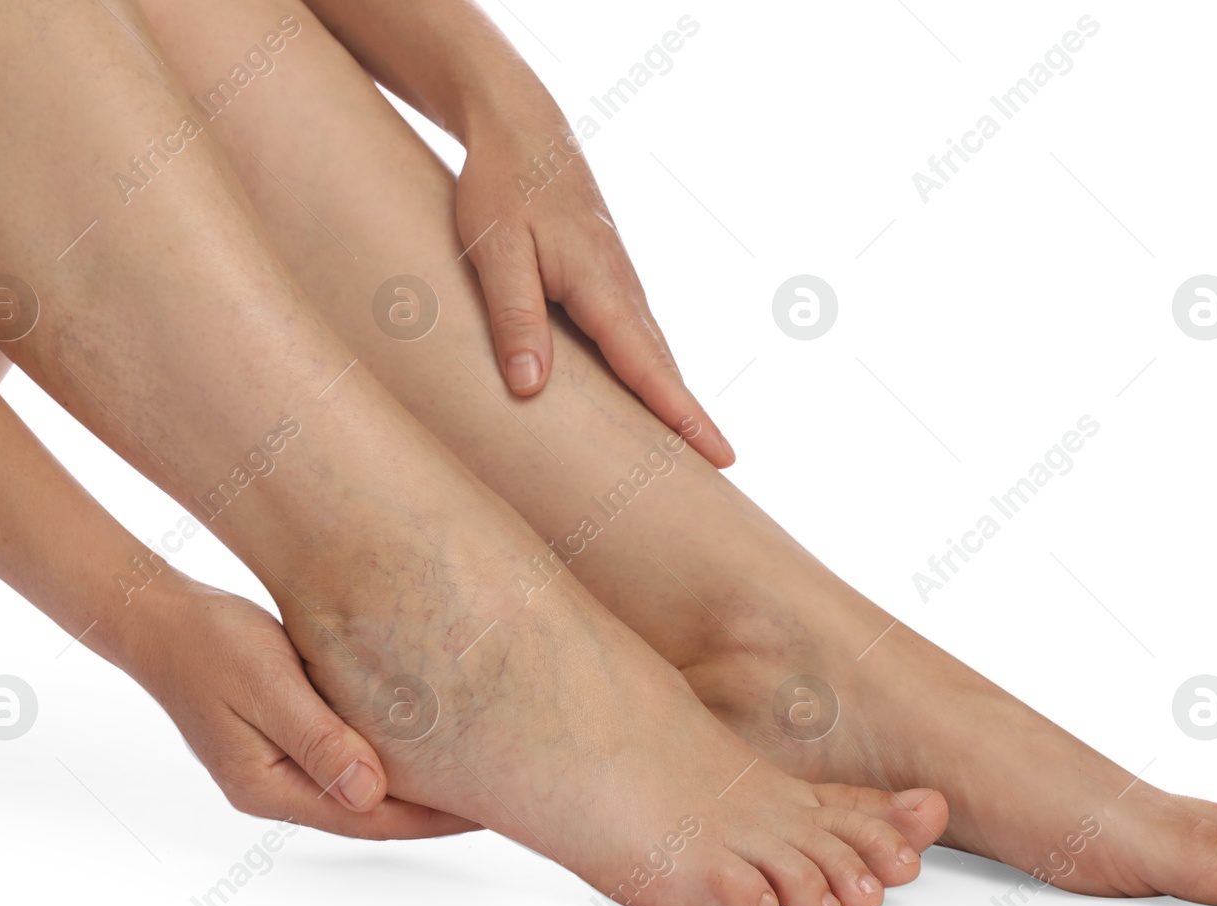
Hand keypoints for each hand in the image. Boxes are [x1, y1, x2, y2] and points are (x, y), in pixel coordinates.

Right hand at [122, 577, 479, 838]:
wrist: (160, 619)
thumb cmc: (211, 644)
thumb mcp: (267, 686)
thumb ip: (318, 740)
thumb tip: (370, 793)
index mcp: (267, 785)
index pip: (367, 818)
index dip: (431, 818)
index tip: (487, 810)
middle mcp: (274, 787)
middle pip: (369, 814)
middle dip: (434, 811)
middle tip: (502, 800)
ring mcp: (278, 767)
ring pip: (361, 789)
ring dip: (414, 789)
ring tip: (475, 779)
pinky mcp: (285, 740)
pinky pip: (348, 761)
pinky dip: (389, 759)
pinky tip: (424, 746)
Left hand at [455, 112, 733, 467]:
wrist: (519, 126)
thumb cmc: (501, 186)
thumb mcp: (494, 252)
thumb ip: (514, 318)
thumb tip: (531, 389)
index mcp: (601, 284)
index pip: (647, 366)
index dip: (681, 415)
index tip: (719, 455)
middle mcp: (622, 287)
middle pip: (664, 366)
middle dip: (692, 418)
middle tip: (722, 468)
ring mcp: (619, 282)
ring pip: (653, 352)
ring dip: (675, 398)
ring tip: (693, 446)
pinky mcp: (607, 279)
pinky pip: (636, 337)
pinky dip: (652, 372)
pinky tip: (650, 396)